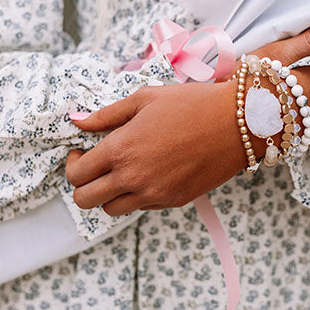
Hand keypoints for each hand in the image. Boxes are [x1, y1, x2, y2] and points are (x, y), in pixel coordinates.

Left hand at [65, 11, 309, 214]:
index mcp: (120, 149)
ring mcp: (154, 195)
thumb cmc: (191, 103)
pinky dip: (136, 196)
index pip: (76, 174)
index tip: (79, 152)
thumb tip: (76, 120)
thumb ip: (106, 115)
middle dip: (82, 186)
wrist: (237, 123)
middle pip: (85, 201)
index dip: (71, 164)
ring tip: (121, 172)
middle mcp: (133, 178)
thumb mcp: (144, 99)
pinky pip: (141, 207)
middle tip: (92, 168)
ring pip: (111, 210)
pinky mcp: (173, 202)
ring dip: (108, 194)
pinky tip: (149, 172)